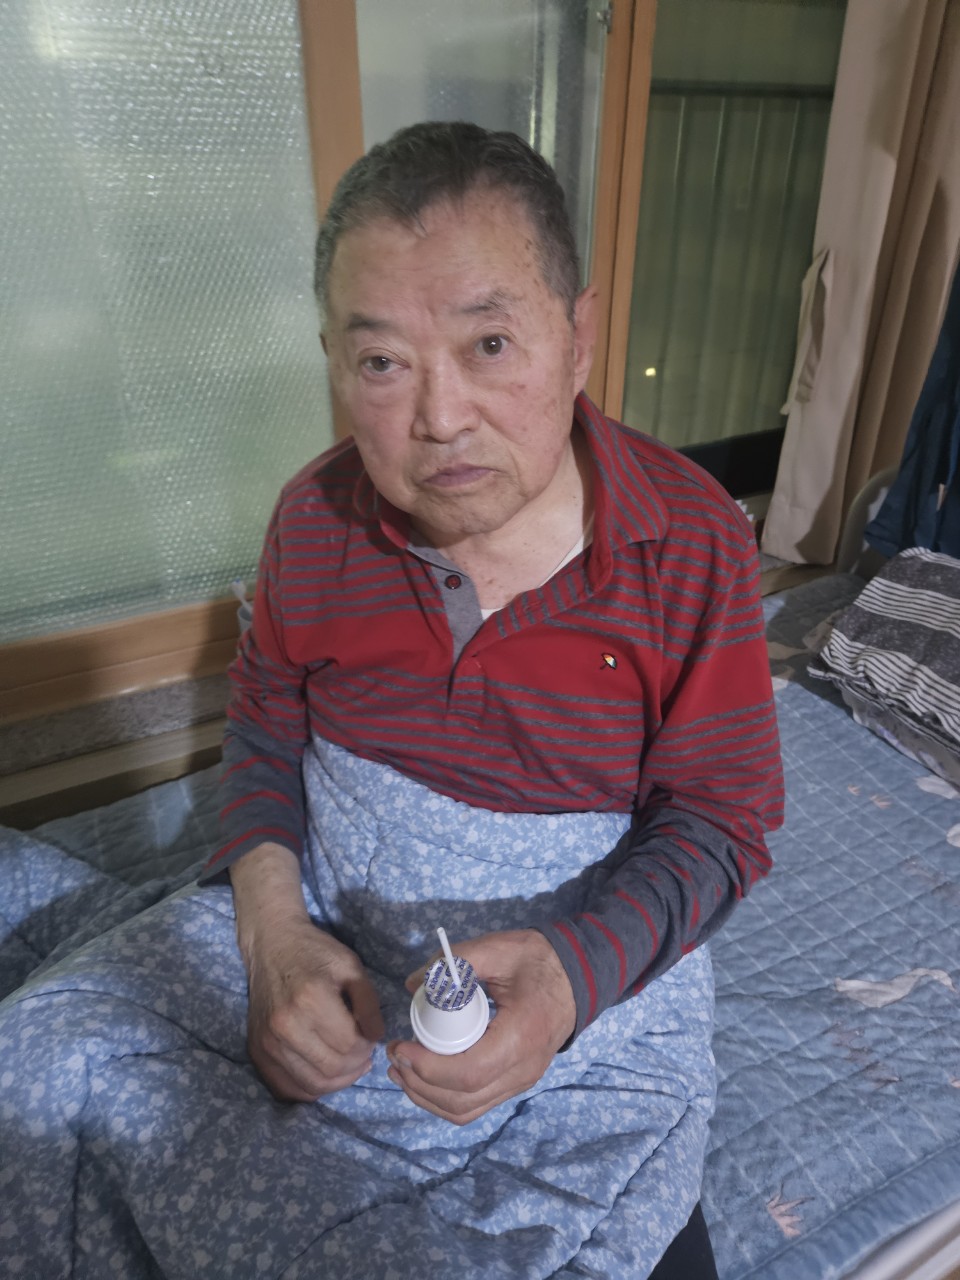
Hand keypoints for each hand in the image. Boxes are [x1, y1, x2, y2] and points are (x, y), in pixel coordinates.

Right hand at [230, 842, 383, 1101]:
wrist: (271, 945)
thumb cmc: (315, 953)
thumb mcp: (351, 967)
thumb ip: (369, 1004)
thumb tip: (376, 1038)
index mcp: (310, 998)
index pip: (350, 1045)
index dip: (367, 1046)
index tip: (370, 1036)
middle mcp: (284, 1024)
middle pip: (331, 1068)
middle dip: (356, 1066)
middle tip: (363, 1052)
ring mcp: (267, 1041)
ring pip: (311, 1084)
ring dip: (337, 1080)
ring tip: (348, 1063)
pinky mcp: (256, 1051)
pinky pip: (288, 1087)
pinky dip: (311, 1088)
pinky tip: (325, 1072)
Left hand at [387, 929, 575, 1124]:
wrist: (576, 976)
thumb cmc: (536, 960)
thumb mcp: (497, 949)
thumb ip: (455, 961)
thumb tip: (414, 983)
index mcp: (522, 1035)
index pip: (470, 1071)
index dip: (428, 1067)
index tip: (401, 1046)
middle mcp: (524, 1069)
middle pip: (463, 1099)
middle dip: (419, 1083)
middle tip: (393, 1055)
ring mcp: (521, 1081)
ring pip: (466, 1111)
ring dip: (427, 1097)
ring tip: (401, 1070)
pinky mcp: (515, 1082)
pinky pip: (475, 1105)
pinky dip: (443, 1099)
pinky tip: (423, 1079)